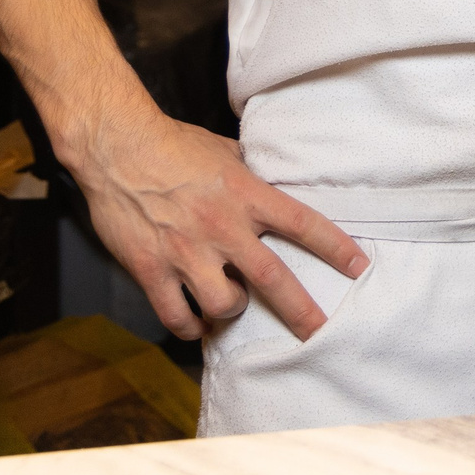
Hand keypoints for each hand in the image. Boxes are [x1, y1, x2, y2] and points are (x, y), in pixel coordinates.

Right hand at [67, 106, 365, 341]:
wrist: (115, 146)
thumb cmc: (171, 144)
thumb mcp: (225, 152)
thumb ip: (250, 177)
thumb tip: (272, 185)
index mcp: (245, 194)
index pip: (302, 224)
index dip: (334, 248)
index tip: (358, 267)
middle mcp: (221, 227)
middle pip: (272, 278)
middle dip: (300, 310)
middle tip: (319, 331)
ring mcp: (185, 252)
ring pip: (223, 305)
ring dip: (231, 312)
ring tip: (228, 303)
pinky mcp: (150, 269)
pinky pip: (176, 316)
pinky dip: (189, 327)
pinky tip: (194, 323)